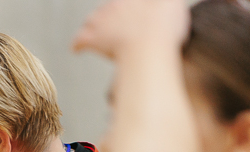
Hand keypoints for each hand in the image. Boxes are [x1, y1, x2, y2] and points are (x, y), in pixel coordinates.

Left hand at [73, 0, 188, 58]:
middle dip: (110, 18)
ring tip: (97, 36)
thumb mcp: (172, 4)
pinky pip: (79, 39)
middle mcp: (113, 5)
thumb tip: (165, 2)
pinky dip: (78, 44)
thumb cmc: (163, 27)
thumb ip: (167, 2)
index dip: (126, 9)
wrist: (148, 46)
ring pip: (90, 20)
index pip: (122, 3)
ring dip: (93, 27)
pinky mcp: (92, 38)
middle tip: (118, 30)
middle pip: (107, 9)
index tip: (131, 15)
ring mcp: (100, 21)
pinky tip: (77, 49)